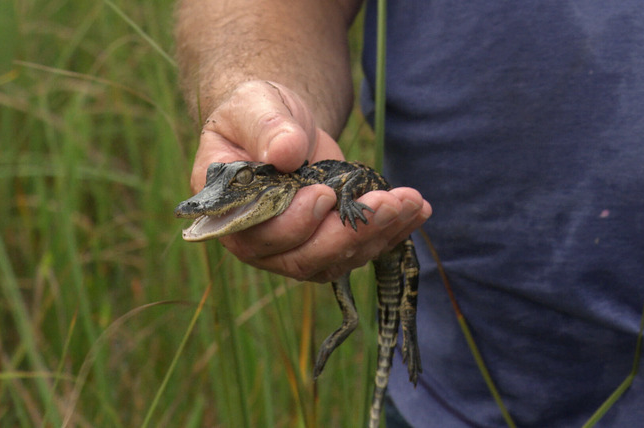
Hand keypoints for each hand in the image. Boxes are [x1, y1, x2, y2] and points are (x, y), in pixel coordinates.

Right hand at [189, 80, 431, 281]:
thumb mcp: (254, 105)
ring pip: (335, 259)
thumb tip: (286, 153)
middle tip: (385, 203)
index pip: (257, 235)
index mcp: (227, 210)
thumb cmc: (257, 112)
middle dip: (347, 234)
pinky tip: (416, 210)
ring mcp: (294, 247)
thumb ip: (266, 127)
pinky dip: (390, 233)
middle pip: (302, 259)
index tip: (324, 194)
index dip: (292, 223)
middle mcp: (258, 240)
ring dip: (376, 234)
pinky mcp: (326, 243)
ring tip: (408, 201)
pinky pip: (358, 250)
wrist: (283, 123)